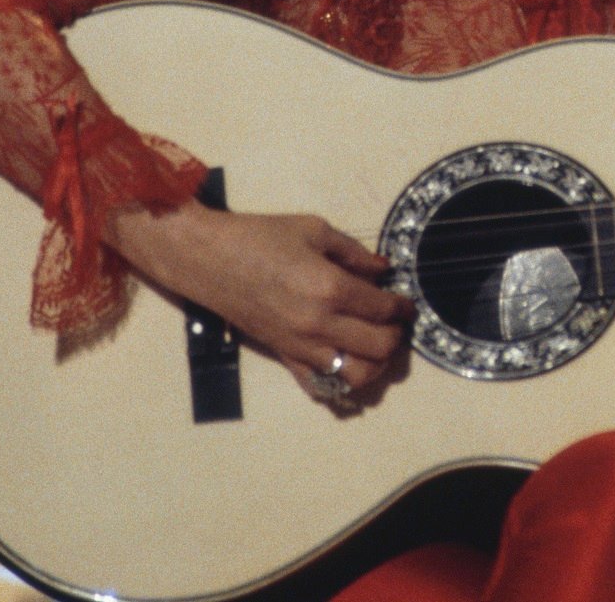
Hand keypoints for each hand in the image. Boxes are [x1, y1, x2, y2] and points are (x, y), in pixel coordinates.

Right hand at [110, 200, 413, 403]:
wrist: (208, 259)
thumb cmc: (258, 238)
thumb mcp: (314, 230)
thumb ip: (354, 253)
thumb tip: (383, 269)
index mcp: (329, 288)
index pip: (384, 309)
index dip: (403, 307)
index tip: (406, 303)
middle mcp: (318, 324)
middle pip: (379, 347)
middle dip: (397, 335)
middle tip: (396, 322)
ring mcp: (300, 346)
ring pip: (356, 375)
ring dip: (376, 364)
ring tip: (376, 345)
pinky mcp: (283, 356)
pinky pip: (319, 385)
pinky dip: (340, 381)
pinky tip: (346, 361)